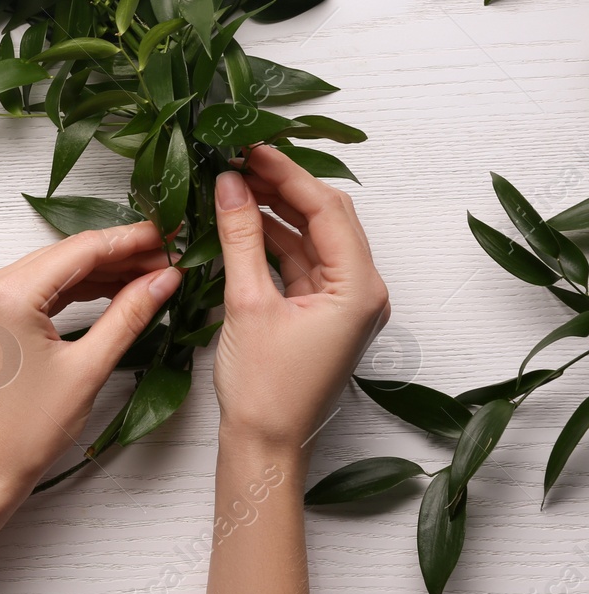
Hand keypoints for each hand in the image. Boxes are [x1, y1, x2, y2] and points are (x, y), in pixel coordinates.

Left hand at [0, 222, 180, 502]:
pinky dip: (82, 288)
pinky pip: (45, 289)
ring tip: (155, 271)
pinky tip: (119, 289)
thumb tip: (164, 278)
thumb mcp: (88, 368)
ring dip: (105, 270)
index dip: (132, 240)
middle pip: (70, 254)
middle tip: (172, 253)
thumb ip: (128, 315)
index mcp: (9, 292)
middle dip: (122, 253)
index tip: (171, 234)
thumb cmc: (27, 428)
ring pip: (59, 269)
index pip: (82, 249)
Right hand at [212, 145, 389, 455]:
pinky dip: (274, 240)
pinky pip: (302, 263)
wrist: (264, 445)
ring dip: (276, 211)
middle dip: (283, 186)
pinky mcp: (323, 314)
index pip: (327, 210)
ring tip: (234, 185)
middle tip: (239, 159)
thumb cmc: (263, 389)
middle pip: (326, 218)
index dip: (287, 174)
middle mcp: (363, 293)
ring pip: (312, 238)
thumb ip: (240, 237)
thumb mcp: (247, 303)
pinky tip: (242, 222)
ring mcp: (344, 304)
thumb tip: (229, 184)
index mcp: (359, 289)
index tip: (251, 148)